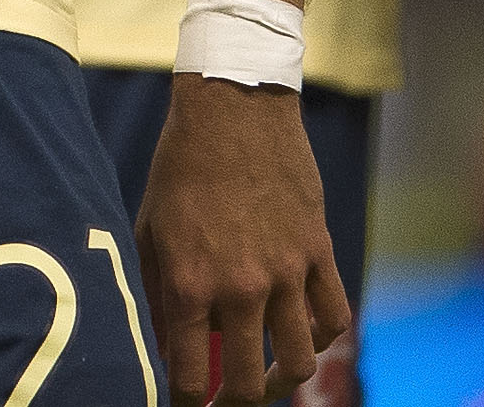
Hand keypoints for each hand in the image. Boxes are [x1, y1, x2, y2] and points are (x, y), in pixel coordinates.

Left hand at [139, 79, 348, 405]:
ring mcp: (285, 272)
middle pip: (248, 384)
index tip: (186, 406)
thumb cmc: (181, 165)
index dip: (186, 404)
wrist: (233, 106)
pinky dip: (322, 340)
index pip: (191, 376)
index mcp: (189, 283)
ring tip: (269, 380)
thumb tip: (169, 349)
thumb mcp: (150, 229)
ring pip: (298, 362)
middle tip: (227, 402)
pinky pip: (333, 317)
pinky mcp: (317, 251)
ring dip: (283, 383)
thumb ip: (157, 295)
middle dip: (234, 405)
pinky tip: (304, 338)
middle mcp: (240, 287)